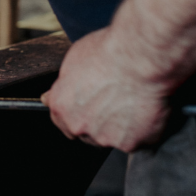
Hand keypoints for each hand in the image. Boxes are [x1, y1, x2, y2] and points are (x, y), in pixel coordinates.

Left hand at [41, 28, 171, 150]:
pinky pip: (138, 139)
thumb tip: (50, 96)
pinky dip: (144, 128)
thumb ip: (62, 86)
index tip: (90, 106)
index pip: (64, 122)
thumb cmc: (108, 52)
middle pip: (88, 132)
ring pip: (113, 137)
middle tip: (115, 98)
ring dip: (122, 125)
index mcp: (62, 107)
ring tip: (132, 99)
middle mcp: (79, 126)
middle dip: (100, 120)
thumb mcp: (73, 60)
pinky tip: (145, 107)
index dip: (79, 113)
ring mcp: (105, 137)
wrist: (139, 57)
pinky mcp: (130, 143)